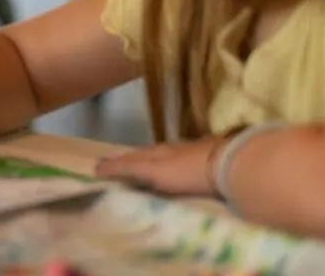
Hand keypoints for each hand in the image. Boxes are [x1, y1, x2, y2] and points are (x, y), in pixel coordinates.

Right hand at [95, 137, 225, 196]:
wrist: (228, 162)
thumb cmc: (192, 175)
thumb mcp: (158, 174)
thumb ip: (134, 168)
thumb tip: (107, 169)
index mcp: (152, 159)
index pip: (128, 162)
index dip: (112, 166)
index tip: (96, 169)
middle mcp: (164, 151)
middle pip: (139, 154)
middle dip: (122, 158)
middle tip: (107, 161)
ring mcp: (183, 149)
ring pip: (155, 151)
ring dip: (141, 155)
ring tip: (133, 159)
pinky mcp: (201, 149)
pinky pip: (173, 151)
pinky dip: (162, 154)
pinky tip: (167, 157)